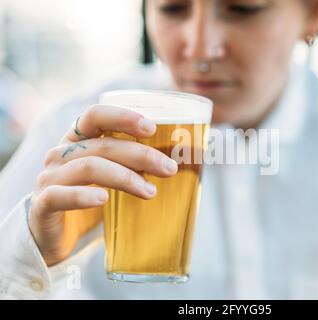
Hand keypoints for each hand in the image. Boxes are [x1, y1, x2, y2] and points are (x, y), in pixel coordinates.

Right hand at [28, 104, 177, 265]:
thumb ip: (133, 167)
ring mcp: (49, 178)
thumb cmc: (90, 201)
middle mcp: (60, 154)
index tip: (152, 128)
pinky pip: (60, 195)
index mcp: (77, 141)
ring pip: (89, 167)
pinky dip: (83, 195)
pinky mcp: (42, 204)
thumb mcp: (111, 178)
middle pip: (103, 145)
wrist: (54, 236)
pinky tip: (103, 199)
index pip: (95, 116)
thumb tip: (178, 161)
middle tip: (169, 168)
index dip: (123, 117)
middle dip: (141, 155)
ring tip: (151, 191)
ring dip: (125, 177)